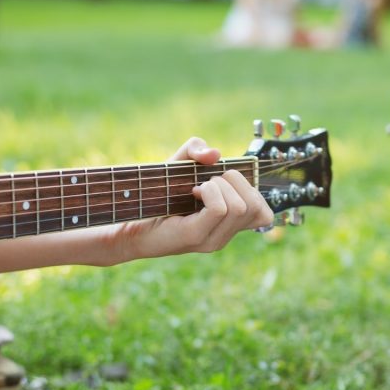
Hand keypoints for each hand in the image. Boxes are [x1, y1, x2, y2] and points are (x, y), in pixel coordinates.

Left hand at [114, 137, 273, 260]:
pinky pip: (220, 209)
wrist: (125, 220)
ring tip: (198, 188)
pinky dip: (210, 192)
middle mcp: (224, 235)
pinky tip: (193, 192)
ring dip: (220, 186)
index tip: (222, 184)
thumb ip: (196, 150)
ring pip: (240, 207)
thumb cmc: (154, 194)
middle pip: (256, 207)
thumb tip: (215, 154)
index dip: (251, 191)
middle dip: (236, 183)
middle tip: (208, 183)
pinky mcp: (195, 236)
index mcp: (227, 225)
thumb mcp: (178, 164)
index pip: (264, 215)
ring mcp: (211, 239)